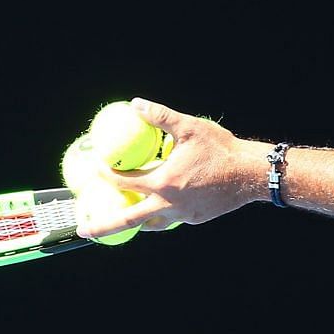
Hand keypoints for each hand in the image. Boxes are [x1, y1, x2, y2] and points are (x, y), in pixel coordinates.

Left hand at [78, 98, 266, 237]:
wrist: (252, 174)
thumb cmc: (222, 150)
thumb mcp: (190, 128)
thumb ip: (160, 117)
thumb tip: (136, 104)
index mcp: (163, 183)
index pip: (124, 182)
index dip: (106, 174)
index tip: (96, 168)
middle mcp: (169, 204)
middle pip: (127, 219)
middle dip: (101, 226)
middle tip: (81, 229)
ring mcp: (182, 215)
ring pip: (151, 222)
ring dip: (135, 220)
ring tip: (120, 218)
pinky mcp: (195, 218)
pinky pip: (171, 217)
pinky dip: (161, 211)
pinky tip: (160, 201)